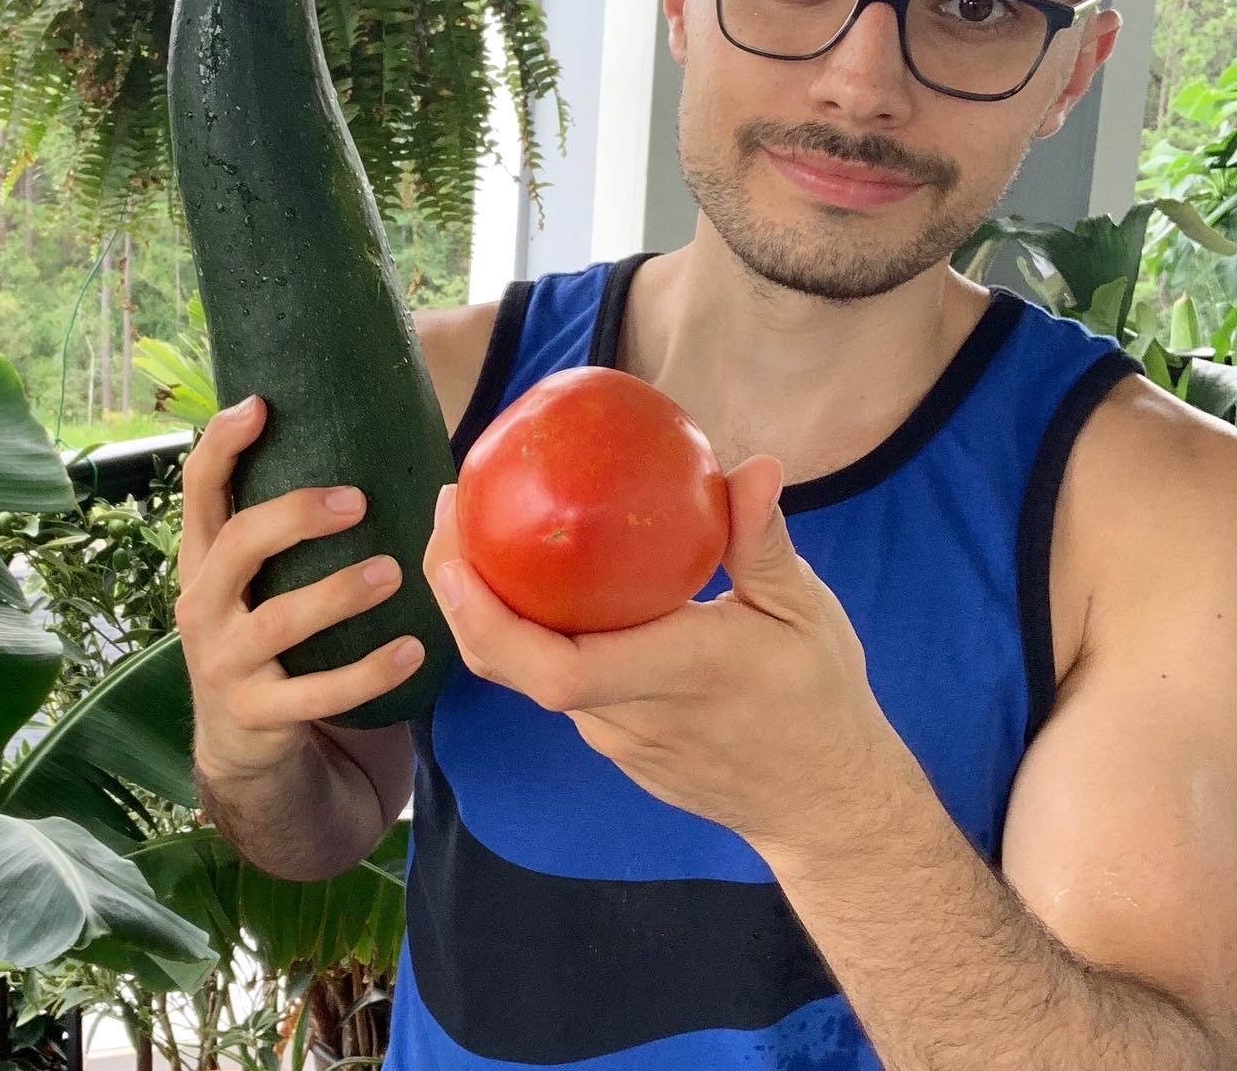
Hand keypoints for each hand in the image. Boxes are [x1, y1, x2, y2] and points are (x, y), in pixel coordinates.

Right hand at [175, 395, 424, 783]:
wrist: (237, 739)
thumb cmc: (261, 630)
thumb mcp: (251, 578)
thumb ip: (279, 526)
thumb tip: (359, 436)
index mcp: (203, 560)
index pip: (198, 490)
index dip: (221, 445)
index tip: (259, 405)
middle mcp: (202, 604)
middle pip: (238, 545)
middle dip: (294, 516)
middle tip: (358, 501)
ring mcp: (224, 661)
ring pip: (278, 622)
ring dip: (338, 594)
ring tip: (392, 572)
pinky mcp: (257, 711)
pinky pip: (317, 693)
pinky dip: (367, 673)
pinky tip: (411, 649)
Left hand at [423, 454, 892, 857]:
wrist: (823, 804)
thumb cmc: (818, 701)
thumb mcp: (804, 613)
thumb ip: (764, 543)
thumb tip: (754, 467)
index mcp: (678, 674)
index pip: (559, 669)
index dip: (492, 621)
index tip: (459, 561)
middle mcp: (630, 714)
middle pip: (514, 668)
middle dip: (460, 594)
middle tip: (448, 510)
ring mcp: (615, 737)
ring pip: (527, 676)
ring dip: (486, 609)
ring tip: (476, 528)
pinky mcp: (615, 743)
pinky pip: (554, 682)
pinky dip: (526, 632)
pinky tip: (532, 578)